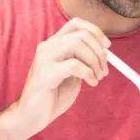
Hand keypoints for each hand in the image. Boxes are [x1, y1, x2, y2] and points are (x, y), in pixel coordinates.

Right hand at [14, 18, 108, 134]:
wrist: (32, 115)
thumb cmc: (53, 95)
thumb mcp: (72, 73)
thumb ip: (83, 60)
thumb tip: (104, 51)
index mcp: (53, 44)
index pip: (76, 24)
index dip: (95, 31)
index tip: (107, 46)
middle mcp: (47, 47)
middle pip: (80, 34)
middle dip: (99, 51)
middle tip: (104, 69)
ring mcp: (44, 58)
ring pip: (77, 44)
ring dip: (94, 61)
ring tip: (98, 77)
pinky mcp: (45, 73)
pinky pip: (74, 65)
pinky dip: (88, 73)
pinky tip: (91, 83)